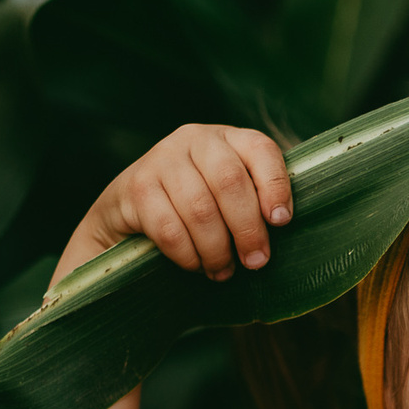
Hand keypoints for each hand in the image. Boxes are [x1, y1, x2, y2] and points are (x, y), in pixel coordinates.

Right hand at [54, 123, 293, 284]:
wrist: (126, 212)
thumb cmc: (192, 208)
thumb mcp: (225, 196)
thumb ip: (252, 200)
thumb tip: (282, 228)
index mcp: (226, 137)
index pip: (259, 149)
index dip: (275, 186)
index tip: (282, 222)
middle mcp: (194, 139)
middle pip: (229, 181)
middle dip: (247, 229)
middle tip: (256, 262)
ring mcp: (162, 159)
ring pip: (200, 209)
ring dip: (216, 250)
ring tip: (222, 271)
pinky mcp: (136, 186)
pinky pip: (170, 229)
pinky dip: (188, 255)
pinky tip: (195, 266)